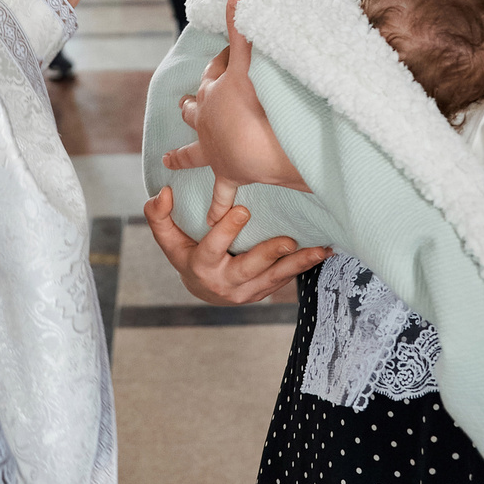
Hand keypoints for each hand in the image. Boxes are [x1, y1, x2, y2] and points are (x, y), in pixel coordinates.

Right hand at [143, 186, 327, 305]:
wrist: (202, 287)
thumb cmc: (184, 254)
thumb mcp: (167, 238)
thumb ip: (159, 216)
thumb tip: (162, 192)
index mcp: (201, 266)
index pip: (213, 248)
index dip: (226, 230)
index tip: (242, 210)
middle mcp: (224, 283)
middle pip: (249, 268)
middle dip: (269, 254)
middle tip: (288, 240)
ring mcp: (246, 291)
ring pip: (274, 278)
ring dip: (298, 264)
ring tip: (319, 250)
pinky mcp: (262, 292)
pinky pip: (285, 280)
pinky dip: (304, 267)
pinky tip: (323, 253)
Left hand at [160, 0, 309, 191]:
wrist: (260, 146)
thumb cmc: (255, 103)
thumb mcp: (248, 60)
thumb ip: (242, 27)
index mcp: (213, 94)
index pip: (216, 72)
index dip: (223, 62)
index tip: (231, 53)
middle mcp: (208, 123)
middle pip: (195, 110)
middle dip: (191, 106)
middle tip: (183, 103)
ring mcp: (215, 150)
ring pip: (193, 153)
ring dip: (183, 155)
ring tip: (168, 159)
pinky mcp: (228, 175)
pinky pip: (221, 196)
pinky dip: (218, 208)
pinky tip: (213, 221)